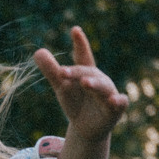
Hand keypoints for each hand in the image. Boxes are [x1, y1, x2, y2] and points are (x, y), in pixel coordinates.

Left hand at [33, 26, 127, 158]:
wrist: (86, 128)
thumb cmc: (76, 102)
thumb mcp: (62, 86)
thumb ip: (51, 70)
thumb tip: (37, 51)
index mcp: (86, 72)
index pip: (83, 56)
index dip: (80, 44)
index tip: (75, 30)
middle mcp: (99, 80)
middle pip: (88, 73)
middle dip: (77, 72)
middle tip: (62, 72)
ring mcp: (108, 94)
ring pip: (103, 87)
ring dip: (94, 84)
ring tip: (84, 82)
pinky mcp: (115, 109)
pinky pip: (120, 103)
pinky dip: (118, 101)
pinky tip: (114, 100)